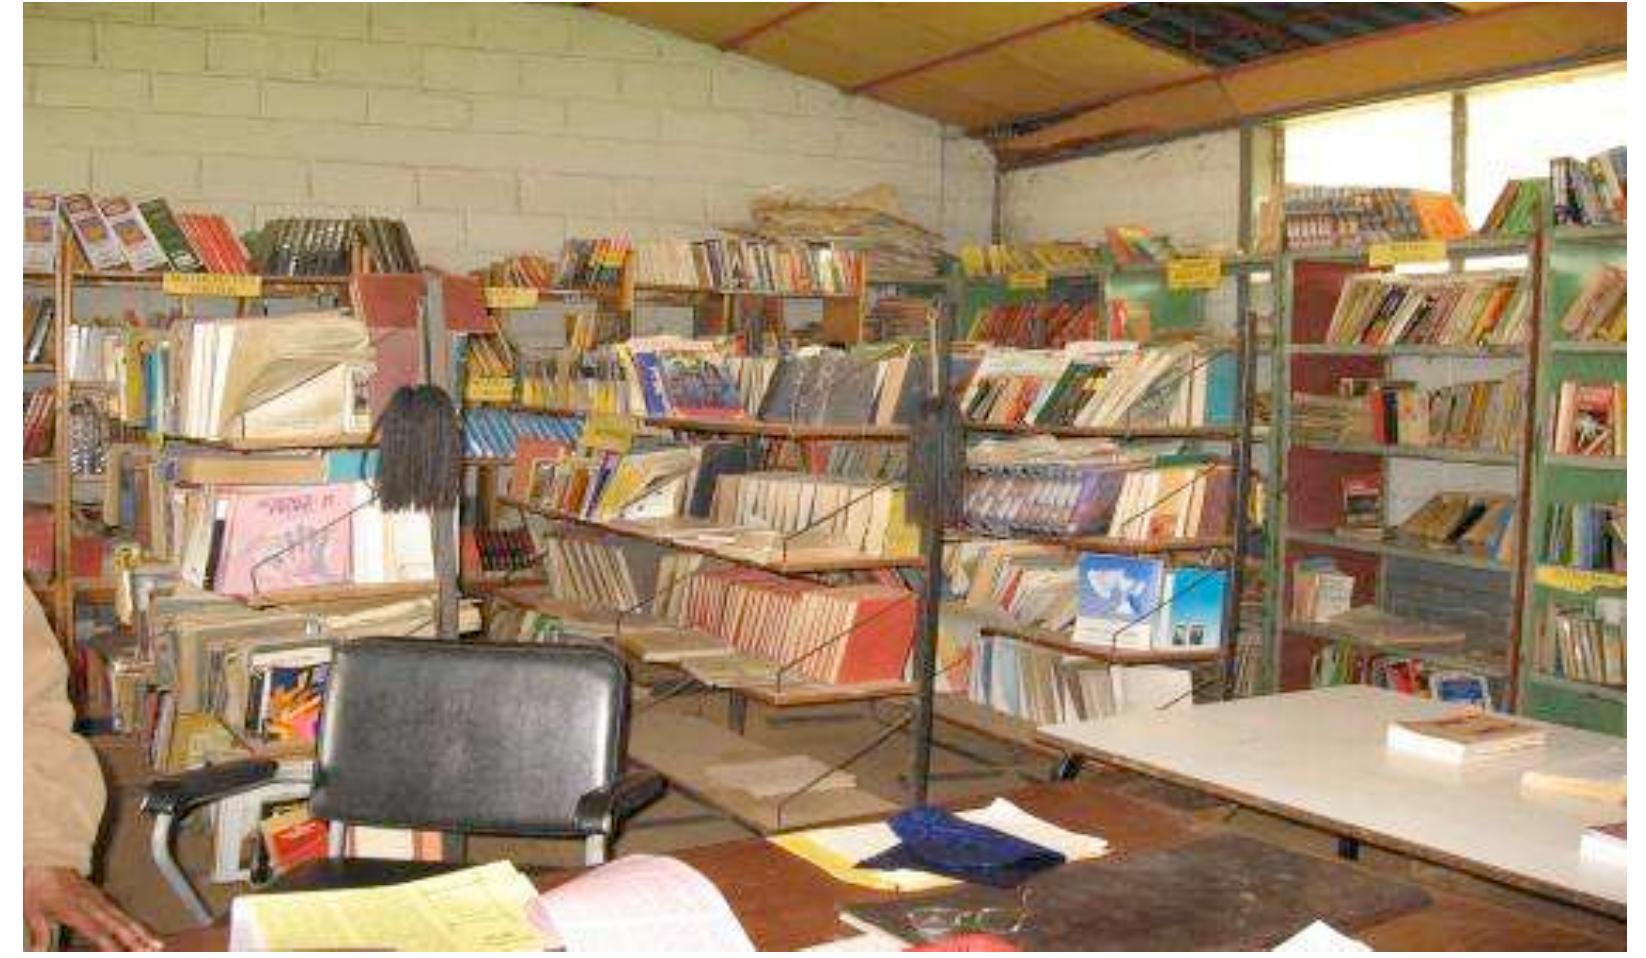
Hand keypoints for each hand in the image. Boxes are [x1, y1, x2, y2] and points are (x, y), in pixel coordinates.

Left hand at [23, 866, 161, 950]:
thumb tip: (38, 952)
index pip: (98, 931)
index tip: (124, 954)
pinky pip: (120, 909)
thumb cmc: (35, 882)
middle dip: (138, 938)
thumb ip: (39, 935)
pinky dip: (133, 920)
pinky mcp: (98, 892)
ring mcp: (96, 895)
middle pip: (119, 923)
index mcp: (73, 908)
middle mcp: (89, 901)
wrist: (42, 857)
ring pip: (124, 915)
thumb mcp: (30, 911)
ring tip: (155, 942)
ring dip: (141, 930)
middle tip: (153, 949)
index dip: (112, 945)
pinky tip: (140, 929)